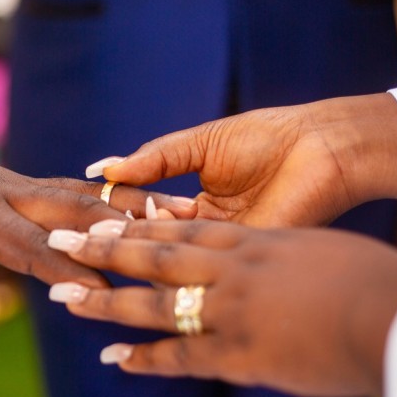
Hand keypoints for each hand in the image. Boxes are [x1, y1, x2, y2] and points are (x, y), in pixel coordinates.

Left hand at [0, 126, 196, 366]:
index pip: (27, 244)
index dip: (68, 267)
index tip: (108, 287)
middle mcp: (1, 191)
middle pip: (70, 209)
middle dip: (118, 231)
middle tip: (170, 245)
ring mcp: (12, 181)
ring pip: (78, 193)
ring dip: (125, 208)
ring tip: (178, 218)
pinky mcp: (17, 181)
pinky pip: (69, 189)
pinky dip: (107, 198)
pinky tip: (142, 206)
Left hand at [47, 219, 396, 396]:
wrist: (391, 310)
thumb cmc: (365, 278)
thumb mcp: (312, 251)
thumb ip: (275, 254)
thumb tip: (257, 258)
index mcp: (248, 241)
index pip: (180, 230)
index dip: (135, 225)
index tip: (98, 222)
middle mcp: (229, 269)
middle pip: (154, 255)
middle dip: (103, 250)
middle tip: (57, 244)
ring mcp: (229, 309)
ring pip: (154, 300)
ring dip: (106, 299)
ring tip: (63, 297)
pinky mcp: (238, 351)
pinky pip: (180, 356)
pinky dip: (145, 357)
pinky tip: (112, 358)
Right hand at [87, 93, 396, 227]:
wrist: (320, 145)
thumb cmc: (265, 137)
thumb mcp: (197, 145)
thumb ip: (151, 160)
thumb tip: (101, 169)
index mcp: (197, 206)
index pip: (145, 218)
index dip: (114, 217)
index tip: (80, 219)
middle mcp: (206, 231)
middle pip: (153, 241)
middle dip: (116, 240)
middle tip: (76, 240)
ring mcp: (223, 247)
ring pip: (171, 254)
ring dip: (134, 249)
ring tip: (94, 245)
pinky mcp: (241, 256)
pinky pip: (199, 259)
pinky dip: (168, 254)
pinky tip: (134, 251)